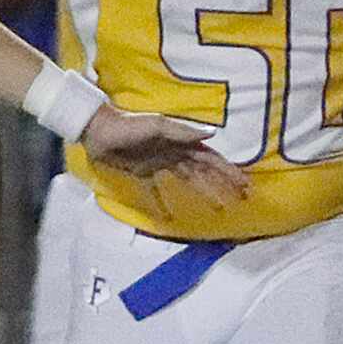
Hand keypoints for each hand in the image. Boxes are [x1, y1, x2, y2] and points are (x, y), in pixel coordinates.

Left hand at [80, 107, 246, 204]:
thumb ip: (182, 132)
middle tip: (241, 198)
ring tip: (220, 207)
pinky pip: (155, 191)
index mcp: (181, 143)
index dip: (228, 172)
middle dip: (223, 184)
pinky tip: (168, 217)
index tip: (244, 184)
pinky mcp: (143, 172)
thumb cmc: (128, 127)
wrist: (98, 131)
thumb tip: (212, 134)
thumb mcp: (156, 126)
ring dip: (205, 192)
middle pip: (205, 171)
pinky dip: (162, 203)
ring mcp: (160, 164)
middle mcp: (175, 154)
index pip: (211, 159)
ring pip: (189, 180)